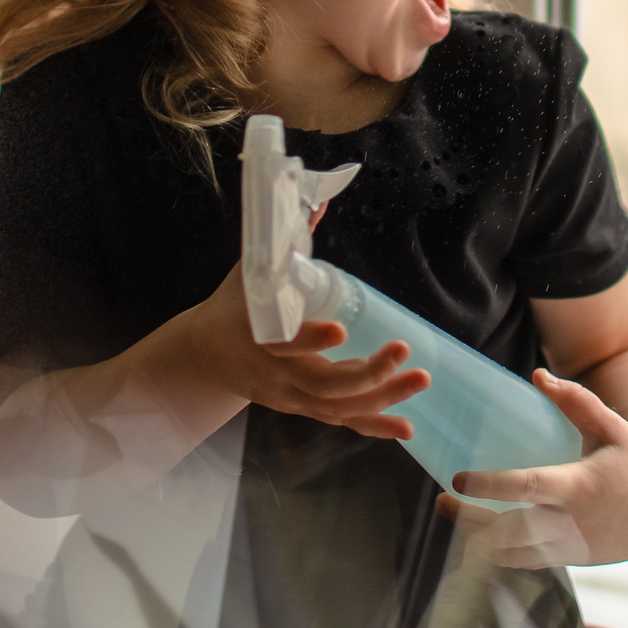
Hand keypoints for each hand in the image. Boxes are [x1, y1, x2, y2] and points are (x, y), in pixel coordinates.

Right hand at [178, 263, 429, 439]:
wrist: (206, 356)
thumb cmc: (232, 306)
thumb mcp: (250, 271)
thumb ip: (284, 240)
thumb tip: (318, 199)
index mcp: (258, 338)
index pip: (284, 346)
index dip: (311, 341)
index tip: (341, 329)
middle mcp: (276, 375)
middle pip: (323, 384)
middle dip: (367, 373)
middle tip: (402, 350)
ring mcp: (291, 397)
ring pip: (338, 406)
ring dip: (383, 398)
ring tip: (420, 380)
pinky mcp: (303, 407)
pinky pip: (341, 422)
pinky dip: (375, 426)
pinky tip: (407, 428)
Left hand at [436, 369, 627, 567]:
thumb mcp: (611, 426)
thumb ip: (574, 400)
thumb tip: (537, 374)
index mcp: (579, 486)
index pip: (526, 489)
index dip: (488, 486)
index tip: (458, 478)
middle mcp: (570, 523)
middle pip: (506, 532)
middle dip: (468, 521)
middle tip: (442, 500)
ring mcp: (568, 548)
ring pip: (510, 556)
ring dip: (475, 540)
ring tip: (452, 515)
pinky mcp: (569, 561)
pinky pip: (523, 564)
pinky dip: (495, 554)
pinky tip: (475, 534)